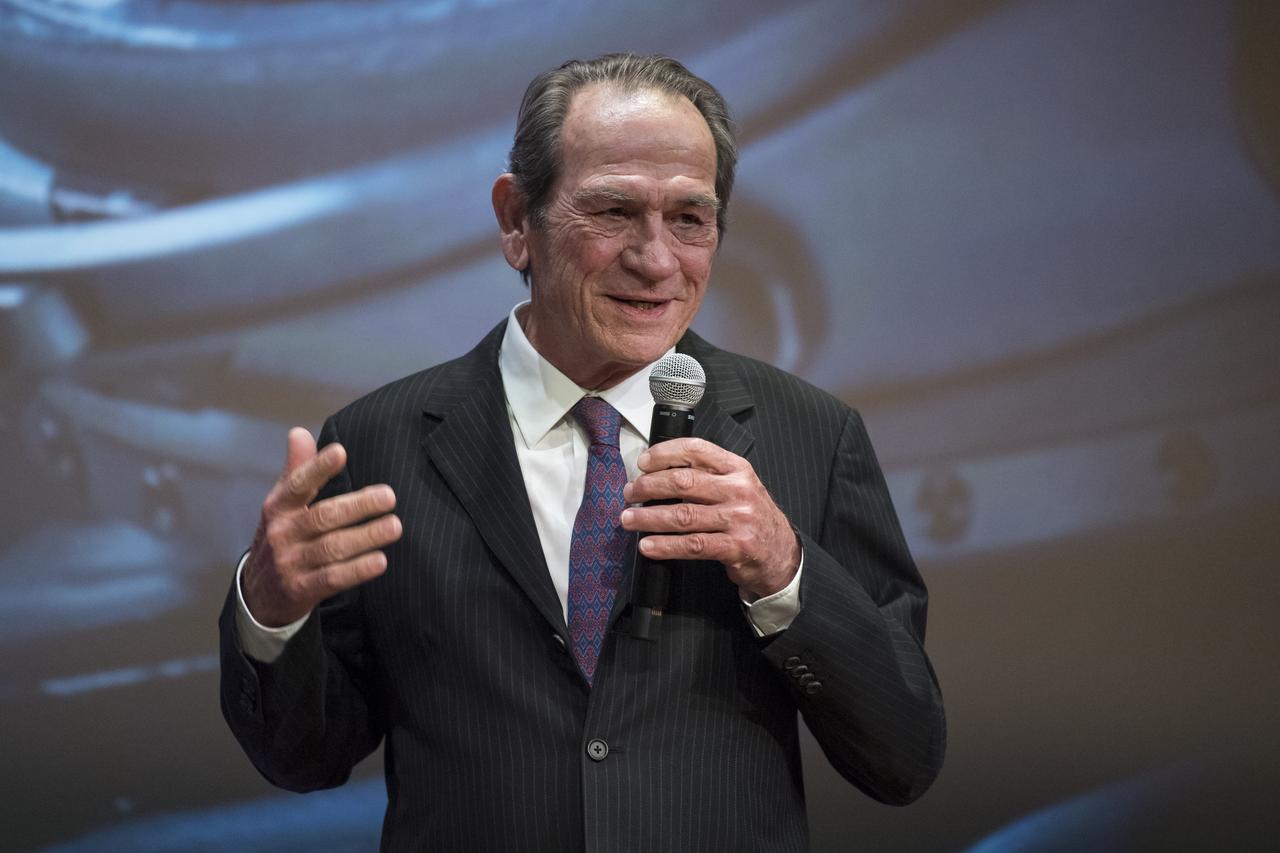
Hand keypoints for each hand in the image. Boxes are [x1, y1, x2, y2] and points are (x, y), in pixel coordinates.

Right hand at [241, 427, 401, 626]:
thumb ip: (297, 469)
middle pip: (323, 517)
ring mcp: (290, 563)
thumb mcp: (281, 504)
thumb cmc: (281, 537)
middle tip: (389, 496)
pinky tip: (380, 561)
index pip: (298, 484)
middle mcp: (282, 533)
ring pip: (332, 548)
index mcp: (278, 507)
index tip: (341, 452)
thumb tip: (300, 432)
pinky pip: (332, 578)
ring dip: (366, 537)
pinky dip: (357, 570)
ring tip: (394, 526)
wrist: (259, 594)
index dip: (318, 468)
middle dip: (358, 506)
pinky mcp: (301, 590)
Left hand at [620, 437, 799, 599]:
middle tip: (631, 492)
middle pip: (684, 482)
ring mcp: (738, 519)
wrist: (781, 553)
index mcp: (737, 469)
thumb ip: (708, 475)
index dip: (665, 453)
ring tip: (629, 519)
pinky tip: (648, 545)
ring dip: (649, 517)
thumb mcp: (738, 486)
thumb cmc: (752, 517)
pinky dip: (665, 546)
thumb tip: (658, 472)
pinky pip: (692, 545)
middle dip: (649, 486)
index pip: (697, 450)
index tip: (643, 462)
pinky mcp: (735, 547)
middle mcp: (739, 490)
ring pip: (683, 514)